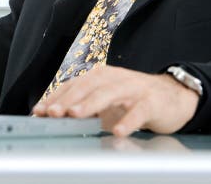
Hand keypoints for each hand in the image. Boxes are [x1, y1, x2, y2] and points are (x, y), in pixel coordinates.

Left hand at [31, 65, 199, 136]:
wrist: (172, 96)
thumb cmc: (133, 100)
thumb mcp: (106, 102)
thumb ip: (84, 108)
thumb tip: (53, 119)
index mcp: (101, 77)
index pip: (74, 85)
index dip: (56, 97)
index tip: (38, 111)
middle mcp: (115, 78)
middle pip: (88, 86)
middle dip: (68, 99)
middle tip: (52, 112)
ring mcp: (133, 89)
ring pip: (109, 93)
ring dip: (91, 104)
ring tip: (75, 115)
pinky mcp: (151, 102)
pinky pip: (139, 110)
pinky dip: (128, 120)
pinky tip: (119, 131)